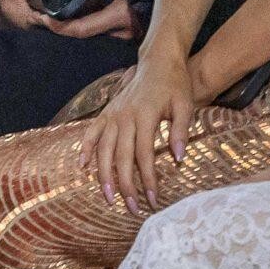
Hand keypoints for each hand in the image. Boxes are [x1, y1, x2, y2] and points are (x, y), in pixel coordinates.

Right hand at [76, 47, 192, 213]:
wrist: (159, 60)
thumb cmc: (175, 84)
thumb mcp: (186, 104)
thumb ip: (181, 130)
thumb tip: (178, 158)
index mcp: (145, 115)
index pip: (145, 155)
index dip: (148, 180)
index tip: (153, 200)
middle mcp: (125, 115)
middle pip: (122, 157)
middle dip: (127, 185)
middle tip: (133, 208)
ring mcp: (113, 113)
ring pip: (104, 148)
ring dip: (105, 175)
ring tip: (110, 197)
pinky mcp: (107, 110)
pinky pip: (92, 132)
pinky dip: (86, 148)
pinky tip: (83, 167)